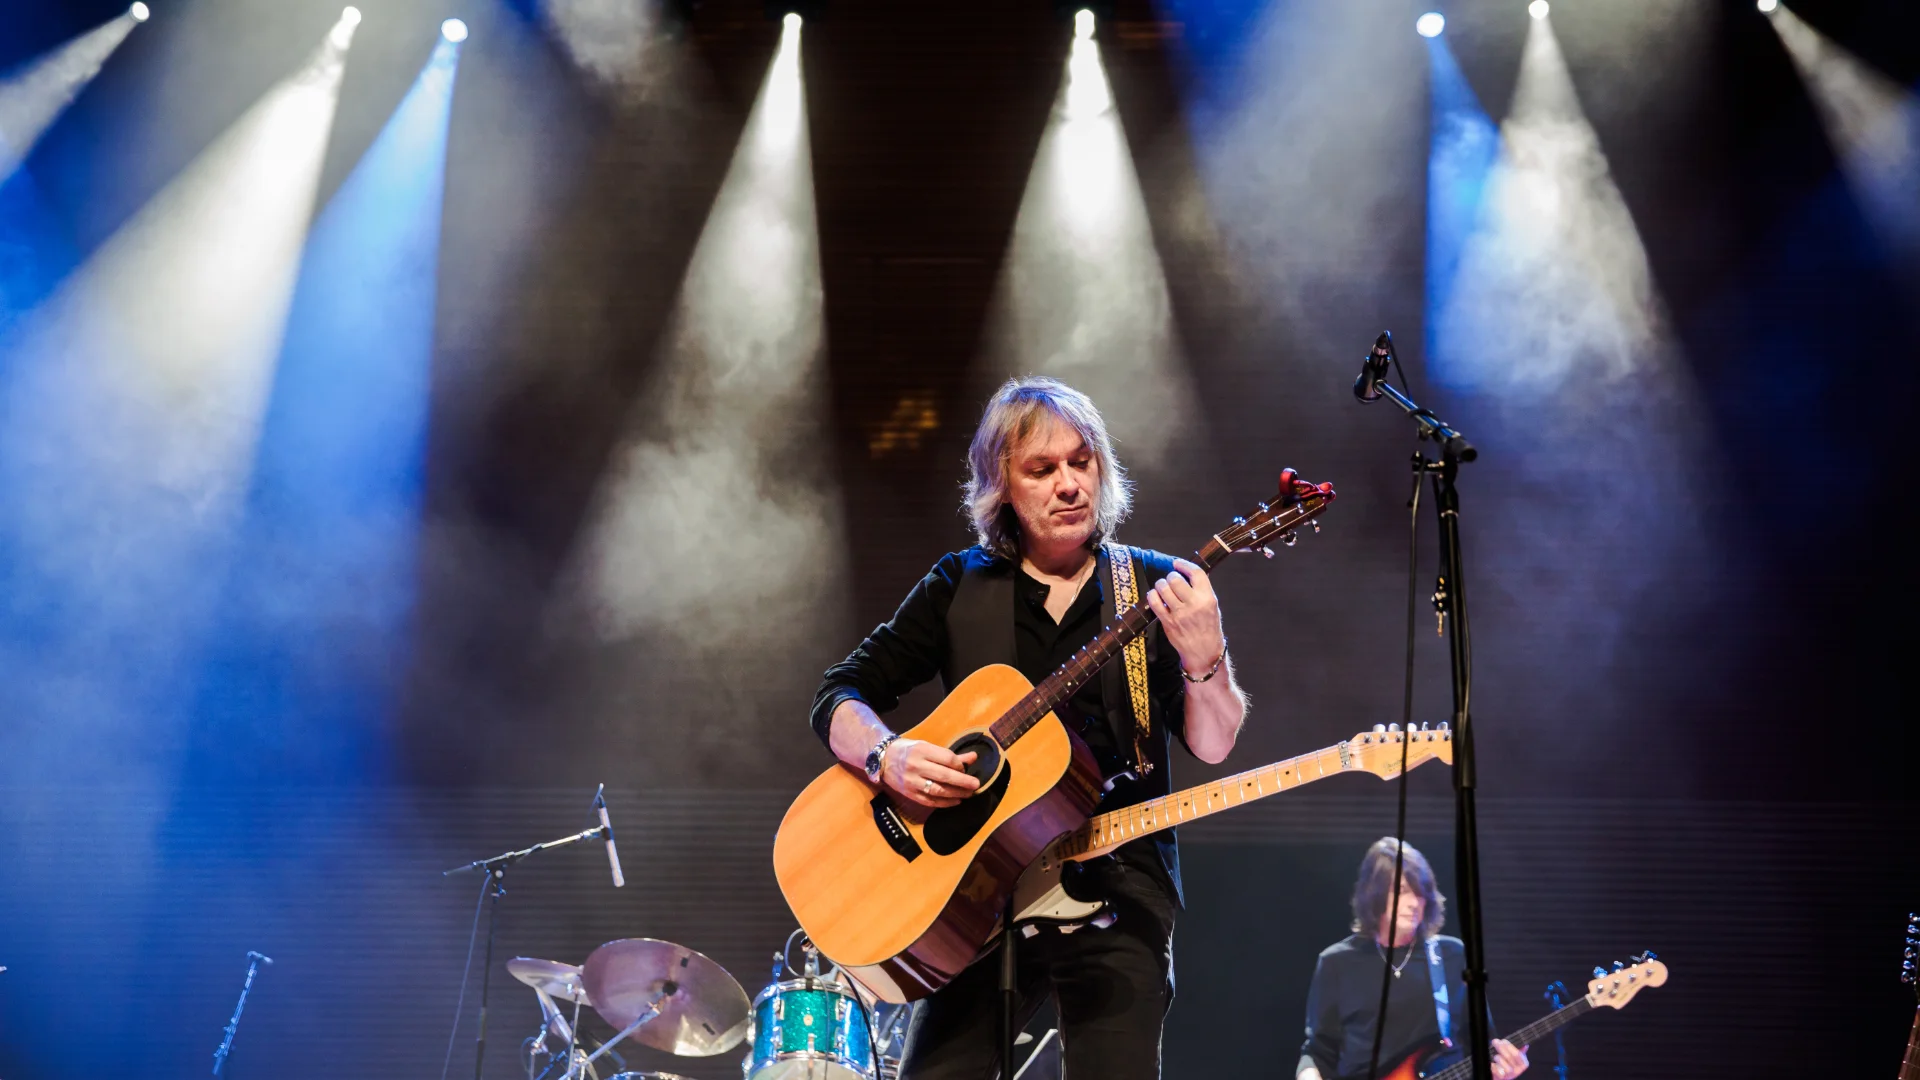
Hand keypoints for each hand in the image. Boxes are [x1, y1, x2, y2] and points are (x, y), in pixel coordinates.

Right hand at [881, 738, 979, 808]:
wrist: (882, 759)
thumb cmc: (909, 751)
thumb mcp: (927, 747)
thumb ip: (950, 755)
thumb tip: (973, 757)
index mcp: (922, 750)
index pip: (947, 759)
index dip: (960, 765)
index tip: (965, 769)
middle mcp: (916, 766)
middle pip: (944, 775)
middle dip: (963, 781)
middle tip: (976, 785)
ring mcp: (912, 781)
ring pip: (938, 790)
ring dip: (956, 794)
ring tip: (968, 794)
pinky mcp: (910, 794)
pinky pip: (930, 801)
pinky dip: (945, 803)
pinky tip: (955, 801)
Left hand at [1145, 557, 1224, 674]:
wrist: (1204, 652)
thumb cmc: (1209, 628)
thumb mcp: (1212, 606)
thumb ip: (1201, 590)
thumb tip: (1185, 573)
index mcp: (1208, 598)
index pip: (1196, 573)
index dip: (1184, 564)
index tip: (1177, 563)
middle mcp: (1194, 604)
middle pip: (1175, 579)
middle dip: (1171, 576)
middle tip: (1171, 580)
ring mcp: (1179, 614)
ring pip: (1163, 588)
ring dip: (1161, 585)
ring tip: (1163, 588)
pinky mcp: (1167, 622)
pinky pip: (1154, 602)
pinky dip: (1153, 596)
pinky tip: (1156, 596)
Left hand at [1490, 1039, 1528, 1079]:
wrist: (1502, 1077)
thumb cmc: (1509, 1065)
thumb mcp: (1516, 1059)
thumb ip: (1520, 1052)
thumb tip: (1526, 1046)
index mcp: (1523, 1064)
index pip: (1518, 1054)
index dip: (1509, 1046)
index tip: (1503, 1040)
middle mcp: (1517, 1070)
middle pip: (1509, 1057)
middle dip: (1501, 1048)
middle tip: (1495, 1041)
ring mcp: (1509, 1075)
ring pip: (1503, 1064)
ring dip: (1498, 1058)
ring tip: (1496, 1056)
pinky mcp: (1501, 1077)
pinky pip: (1496, 1070)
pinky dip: (1493, 1066)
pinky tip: (1493, 1064)